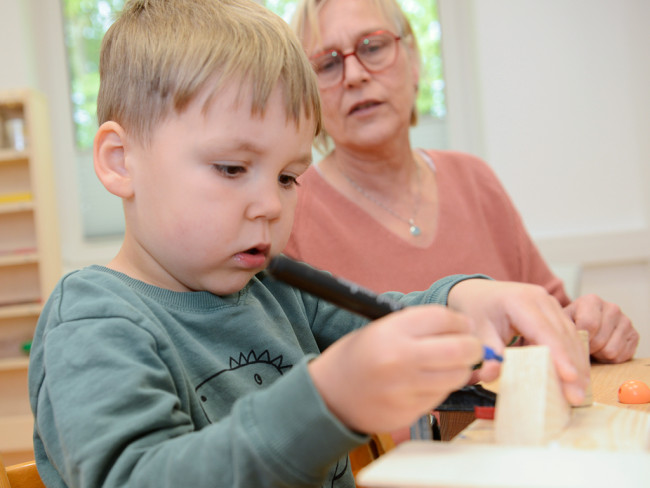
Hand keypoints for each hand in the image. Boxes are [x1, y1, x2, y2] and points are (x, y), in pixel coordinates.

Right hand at [309, 305, 482, 433]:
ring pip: (457, 376)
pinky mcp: (408, 412)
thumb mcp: (380, 329)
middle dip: (473, 346)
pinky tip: (428, 382)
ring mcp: (405, 389)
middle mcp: (399, 359)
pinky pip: (440, 396)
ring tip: (451, 364)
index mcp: (390, 332)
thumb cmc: (356, 357)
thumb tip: (461, 328)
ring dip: (461, 369)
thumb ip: (417, 327)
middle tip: (471, 346)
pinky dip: (442, 388)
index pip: (443, 318)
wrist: (329, 394)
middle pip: (459, 349)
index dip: (460, 321)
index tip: (464, 325)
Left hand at [447, 279, 589, 405]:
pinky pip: (569, 335)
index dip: (559, 356)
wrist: (479, 291)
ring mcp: (550, 304)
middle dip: (572, 366)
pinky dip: (574, 356)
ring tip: (580, 392)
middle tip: (577, 397)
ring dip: (578, 364)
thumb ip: (487, 353)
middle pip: (562, 334)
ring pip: (571, 335)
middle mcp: (541, 299)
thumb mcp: (477, 330)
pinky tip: (577, 378)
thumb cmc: (477, 309)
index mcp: (520, 300)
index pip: (544, 331)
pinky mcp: (555, 312)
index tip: (570, 378)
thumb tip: (491, 376)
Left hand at [564, 294, 638, 362]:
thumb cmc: (571, 323)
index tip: (574, 341)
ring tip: (593, 347)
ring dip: (599, 354)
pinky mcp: (634, 335)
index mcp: (592, 300)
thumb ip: (562, 327)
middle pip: (600, 341)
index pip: (589, 325)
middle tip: (583, 345)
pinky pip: (621, 356)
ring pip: (611, 351)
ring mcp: (625, 321)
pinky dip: (610, 358)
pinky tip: (603, 349)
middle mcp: (612, 308)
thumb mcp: (562, 321)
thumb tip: (564, 340)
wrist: (586, 325)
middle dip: (589, 348)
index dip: (581, 339)